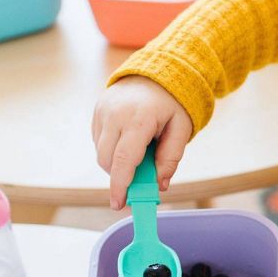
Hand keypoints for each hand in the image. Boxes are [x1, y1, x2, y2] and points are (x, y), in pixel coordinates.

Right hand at [91, 76, 193, 209]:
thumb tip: (160, 185)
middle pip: (108, 160)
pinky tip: (127, 143)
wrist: (155, 72)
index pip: (123, 160)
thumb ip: (170, 158)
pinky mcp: (97, 112)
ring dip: (116, 164)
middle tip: (138, 181)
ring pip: (101, 153)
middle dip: (120, 177)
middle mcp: (115, 115)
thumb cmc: (171, 102)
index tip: (118, 204)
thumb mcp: (181, 128)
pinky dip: (111, 151)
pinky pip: (99, 142)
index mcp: (139, 119)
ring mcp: (102, 112)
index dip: (120, 186)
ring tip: (138, 153)